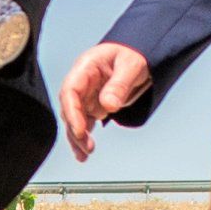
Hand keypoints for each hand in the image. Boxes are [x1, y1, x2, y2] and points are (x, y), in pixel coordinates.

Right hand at [57, 40, 153, 161]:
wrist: (140, 56)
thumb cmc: (134, 54)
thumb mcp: (131, 65)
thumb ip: (119, 84)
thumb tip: (109, 105)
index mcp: (86, 67)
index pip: (70, 90)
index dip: (72, 111)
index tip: (80, 130)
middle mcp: (82, 82)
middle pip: (70, 107)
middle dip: (75, 129)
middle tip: (87, 146)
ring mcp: (87, 95)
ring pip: (75, 118)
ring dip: (78, 137)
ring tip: (85, 155)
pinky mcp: (93, 105)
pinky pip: (84, 123)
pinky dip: (84, 137)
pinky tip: (85, 153)